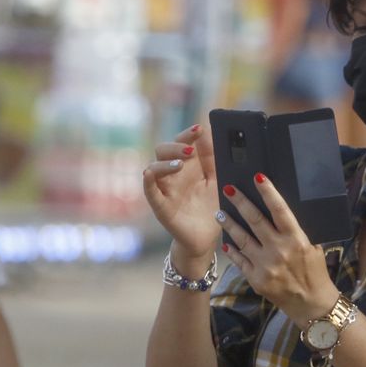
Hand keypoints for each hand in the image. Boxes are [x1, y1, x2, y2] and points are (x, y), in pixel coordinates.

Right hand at [143, 125, 220, 262]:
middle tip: (191, 150)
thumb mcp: (217, 179)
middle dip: (176, 146)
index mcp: (188, 165)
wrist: (207, 238)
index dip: (188, 134)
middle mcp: (173, 174)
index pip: (182, 142)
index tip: (200, 128)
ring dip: (166, 163)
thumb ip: (213, 158)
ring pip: (154, 168)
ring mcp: (165, 189)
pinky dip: (148, 182)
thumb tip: (210, 132)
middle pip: (164, 150)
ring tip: (180, 163)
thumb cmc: (211, 206)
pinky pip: (150, 192)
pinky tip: (149, 174)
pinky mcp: (161, 207)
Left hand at [216, 174, 338, 326]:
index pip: (280, 209)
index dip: (268, 192)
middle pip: (255, 220)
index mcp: (296, 239)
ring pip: (242, 239)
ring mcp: (265, 265)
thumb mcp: (313, 247)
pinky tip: (226, 242)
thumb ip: (296, 232)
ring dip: (229, 224)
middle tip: (227, 189)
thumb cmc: (315, 272)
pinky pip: (240, 260)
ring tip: (219, 213)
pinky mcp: (256, 279)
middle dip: (240, 202)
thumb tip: (280, 212)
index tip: (258, 176)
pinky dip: (232, 250)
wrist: (311, 303)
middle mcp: (279, 250)